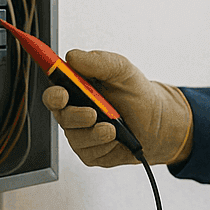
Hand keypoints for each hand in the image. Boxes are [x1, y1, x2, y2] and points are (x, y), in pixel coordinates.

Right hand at [41, 49, 192, 166]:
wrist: (157, 122)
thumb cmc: (136, 94)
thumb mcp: (123, 70)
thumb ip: (99, 61)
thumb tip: (72, 57)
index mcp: (77, 87)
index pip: (54, 86)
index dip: (52, 89)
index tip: (61, 92)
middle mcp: (74, 109)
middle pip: (59, 113)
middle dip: (74, 114)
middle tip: (92, 113)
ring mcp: (79, 132)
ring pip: (74, 135)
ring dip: (95, 132)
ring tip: (113, 127)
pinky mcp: (89, 152)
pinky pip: (88, 151)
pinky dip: (104, 144)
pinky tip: (116, 138)